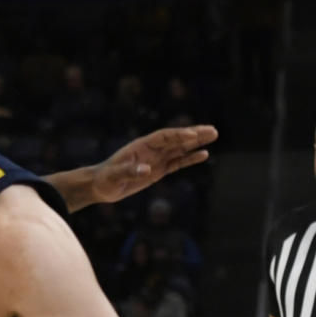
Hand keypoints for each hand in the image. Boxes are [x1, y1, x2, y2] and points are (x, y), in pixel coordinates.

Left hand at [89, 126, 218, 204]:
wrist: (101, 186)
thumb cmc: (105, 179)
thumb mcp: (114, 176)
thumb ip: (129, 172)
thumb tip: (146, 170)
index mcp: (141, 146)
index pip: (164, 137)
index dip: (178, 136)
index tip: (193, 136)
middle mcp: (151, 149)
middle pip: (176, 139)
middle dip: (194, 134)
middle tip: (213, 130)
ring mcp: (156, 159)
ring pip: (180, 148)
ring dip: (197, 142)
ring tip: (214, 135)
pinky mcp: (158, 170)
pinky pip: (177, 162)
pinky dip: (190, 158)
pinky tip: (204, 154)